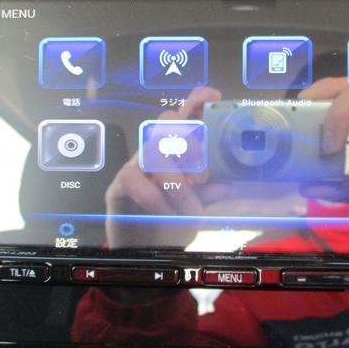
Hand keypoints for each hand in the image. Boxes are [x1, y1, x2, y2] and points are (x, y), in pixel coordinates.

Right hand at [105, 87, 231, 248]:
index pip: (185, 115)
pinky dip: (154, 196)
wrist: (141, 249)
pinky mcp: (120, 185)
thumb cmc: (172, 219)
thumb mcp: (199, 205)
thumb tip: (229, 184)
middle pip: (167, 122)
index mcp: (179, 150)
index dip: (197, 100)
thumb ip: (211, 192)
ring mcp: (137, 165)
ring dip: (177, 183)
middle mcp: (156, 150)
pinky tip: (166, 213)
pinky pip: (133, 178)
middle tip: (204, 178)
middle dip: (189, 143)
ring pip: (153, 151)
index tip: (214, 98)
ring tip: (191, 210)